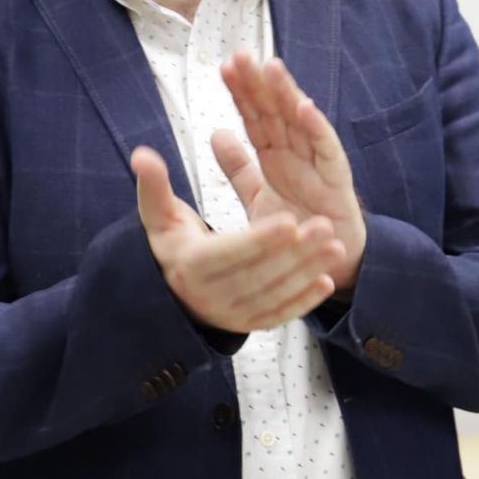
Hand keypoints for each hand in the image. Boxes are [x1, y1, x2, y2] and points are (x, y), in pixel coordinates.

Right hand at [132, 146, 345, 332]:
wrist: (171, 292)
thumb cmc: (172, 244)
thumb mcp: (158, 216)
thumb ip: (153, 186)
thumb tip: (143, 155)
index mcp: (189, 265)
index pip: (227, 253)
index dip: (259, 238)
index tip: (288, 220)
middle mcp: (209, 295)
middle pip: (257, 275)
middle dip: (294, 252)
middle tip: (326, 226)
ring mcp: (230, 314)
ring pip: (273, 295)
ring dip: (307, 272)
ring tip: (336, 247)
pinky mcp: (248, 324)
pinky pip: (279, 315)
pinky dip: (304, 301)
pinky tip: (327, 281)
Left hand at [217, 52, 366, 291]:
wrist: (326, 263)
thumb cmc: (296, 226)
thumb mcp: (257, 197)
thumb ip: (238, 168)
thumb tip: (216, 132)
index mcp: (276, 154)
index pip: (255, 116)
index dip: (241, 93)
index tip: (224, 68)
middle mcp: (296, 151)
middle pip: (275, 111)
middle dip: (259, 83)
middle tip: (241, 56)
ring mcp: (317, 162)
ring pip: (300, 121)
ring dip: (287, 93)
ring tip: (272, 67)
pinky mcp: (337, 179)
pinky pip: (326, 149)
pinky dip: (316, 128)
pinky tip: (304, 106)